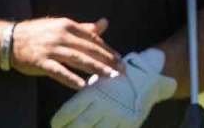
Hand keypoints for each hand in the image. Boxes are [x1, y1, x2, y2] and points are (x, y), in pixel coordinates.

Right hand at [11, 17, 123, 89]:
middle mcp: (61, 36)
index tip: (119, 58)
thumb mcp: (62, 26)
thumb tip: (105, 23)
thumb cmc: (39, 33)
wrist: (10, 39)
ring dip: (95, 68)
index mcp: (68, 26)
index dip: (107, 49)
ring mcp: (51, 49)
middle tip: (120, 69)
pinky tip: (82, 85)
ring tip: (108, 76)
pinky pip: (58, 71)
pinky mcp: (41, 62)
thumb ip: (84, 28)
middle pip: (88, 49)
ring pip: (77, 59)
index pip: (92, 39)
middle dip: (106, 60)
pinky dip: (70, 78)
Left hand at [50, 49, 177, 127]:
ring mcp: (117, 115)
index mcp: (96, 91)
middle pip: (81, 124)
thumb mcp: (100, 81)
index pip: (72, 108)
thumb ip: (85, 95)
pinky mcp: (129, 123)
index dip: (62, 119)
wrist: (148, 79)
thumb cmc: (117, 81)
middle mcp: (105, 104)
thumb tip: (65, 103)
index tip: (55, 123)